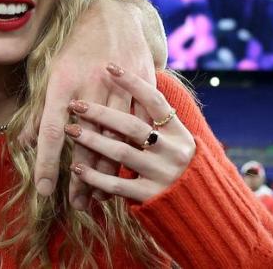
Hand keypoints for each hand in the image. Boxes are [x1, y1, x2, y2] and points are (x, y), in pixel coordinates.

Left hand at [22, 0, 156, 208]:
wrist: (115, 16)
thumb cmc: (75, 47)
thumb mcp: (51, 72)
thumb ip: (39, 110)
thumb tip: (25, 143)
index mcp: (62, 83)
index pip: (51, 131)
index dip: (47, 163)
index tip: (44, 190)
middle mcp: (90, 86)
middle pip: (86, 142)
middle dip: (81, 177)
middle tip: (76, 205)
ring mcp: (119, 88)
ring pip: (115, 139)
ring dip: (107, 171)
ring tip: (98, 197)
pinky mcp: (142, 88)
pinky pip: (139, 128)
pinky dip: (133, 152)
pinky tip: (125, 173)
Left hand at [66, 63, 195, 202]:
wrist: (201, 206)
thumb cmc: (175, 164)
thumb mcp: (173, 139)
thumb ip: (153, 120)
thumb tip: (125, 88)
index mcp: (178, 132)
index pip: (155, 101)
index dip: (133, 82)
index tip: (109, 66)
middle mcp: (173, 151)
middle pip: (132, 126)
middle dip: (101, 113)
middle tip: (75, 104)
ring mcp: (163, 174)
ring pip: (122, 153)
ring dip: (92, 141)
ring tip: (70, 131)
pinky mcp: (151, 196)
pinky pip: (117, 185)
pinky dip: (95, 177)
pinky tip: (77, 168)